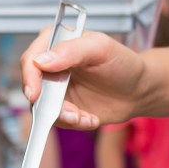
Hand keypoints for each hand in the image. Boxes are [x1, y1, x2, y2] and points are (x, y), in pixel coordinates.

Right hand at [20, 29, 145, 129]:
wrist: (138, 90)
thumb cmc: (123, 63)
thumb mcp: (101, 49)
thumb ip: (71, 50)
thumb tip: (42, 60)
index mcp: (55, 43)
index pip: (31, 59)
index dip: (30, 77)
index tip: (36, 93)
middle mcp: (51, 66)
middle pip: (32, 87)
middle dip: (50, 105)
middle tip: (72, 113)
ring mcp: (56, 89)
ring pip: (43, 108)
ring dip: (64, 117)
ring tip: (85, 117)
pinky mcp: (64, 108)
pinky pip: (59, 121)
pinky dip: (75, 123)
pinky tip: (91, 118)